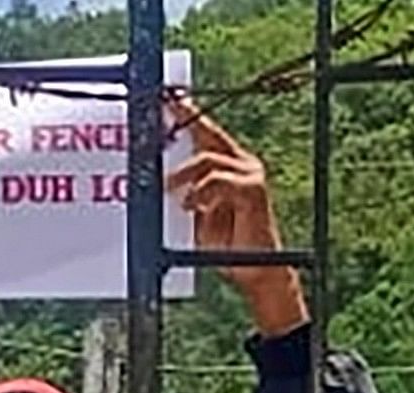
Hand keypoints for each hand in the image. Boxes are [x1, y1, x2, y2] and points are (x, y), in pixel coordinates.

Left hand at [166, 95, 305, 338]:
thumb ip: (186, 191)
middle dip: (185, 120)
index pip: (207, 134)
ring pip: (208, 160)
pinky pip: (219, 180)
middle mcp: (245, 164)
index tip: (167, 99)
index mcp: (231, 167)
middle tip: (164, 109)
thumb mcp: (198, 214)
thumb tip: (159, 175)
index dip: (188, 115)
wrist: (254, 271)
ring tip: (169, 191)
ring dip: (183, 175)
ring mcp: (252, 175)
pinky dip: (201, 192)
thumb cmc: (224, 246)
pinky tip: (192, 205)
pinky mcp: (254, 190)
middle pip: (209, 136)